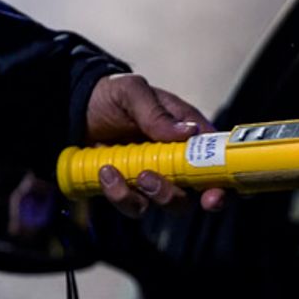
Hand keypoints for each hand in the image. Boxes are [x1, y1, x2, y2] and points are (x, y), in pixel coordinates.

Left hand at [85, 73, 226, 217]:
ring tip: (129, 173)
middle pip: (198, 193)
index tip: (216, 193)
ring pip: (169, 204)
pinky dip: (120, 194)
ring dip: (152, 195)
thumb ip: (157, 113)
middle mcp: (178, 161)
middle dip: (184, 197)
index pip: (220, 161)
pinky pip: (134, 206)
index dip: (228, 183)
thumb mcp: (132, 92)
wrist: (70, 109)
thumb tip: (189, 132)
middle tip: (158, 183)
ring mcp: (155, 178)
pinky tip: (106, 172)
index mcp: (189, 135)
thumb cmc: (109, 95)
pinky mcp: (131, 191)